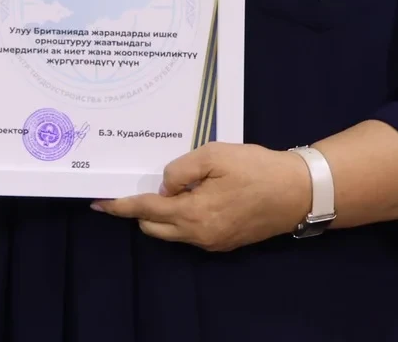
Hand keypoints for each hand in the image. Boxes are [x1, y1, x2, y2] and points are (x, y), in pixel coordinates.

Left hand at [91, 143, 311, 251]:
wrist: (298, 192)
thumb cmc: (257, 169)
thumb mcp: (214, 156)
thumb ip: (180, 170)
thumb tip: (164, 187)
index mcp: (194, 214)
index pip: (146, 211)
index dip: (120, 206)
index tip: (98, 203)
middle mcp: (199, 235)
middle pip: (153, 227)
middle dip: (139, 210)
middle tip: (138, 187)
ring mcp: (214, 242)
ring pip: (172, 232)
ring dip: (163, 214)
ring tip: (170, 188)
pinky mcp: (226, 242)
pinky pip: (191, 233)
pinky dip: (182, 218)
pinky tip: (192, 197)